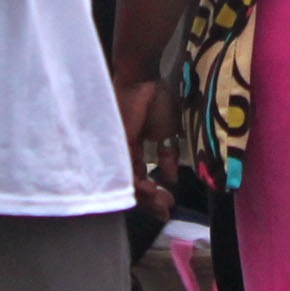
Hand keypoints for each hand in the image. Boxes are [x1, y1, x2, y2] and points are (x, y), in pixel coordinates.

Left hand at [115, 75, 183, 214]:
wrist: (143, 82)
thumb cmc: (156, 101)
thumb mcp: (167, 133)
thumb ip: (168, 157)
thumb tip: (172, 179)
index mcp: (135, 150)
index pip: (141, 180)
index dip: (155, 195)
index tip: (169, 204)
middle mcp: (124, 155)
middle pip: (134, 188)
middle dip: (152, 202)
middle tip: (166, 208)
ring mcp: (118, 154)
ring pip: (129, 186)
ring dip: (147, 198)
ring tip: (162, 201)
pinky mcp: (117, 150)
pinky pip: (125, 176)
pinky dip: (138, 186)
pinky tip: (152, 189)